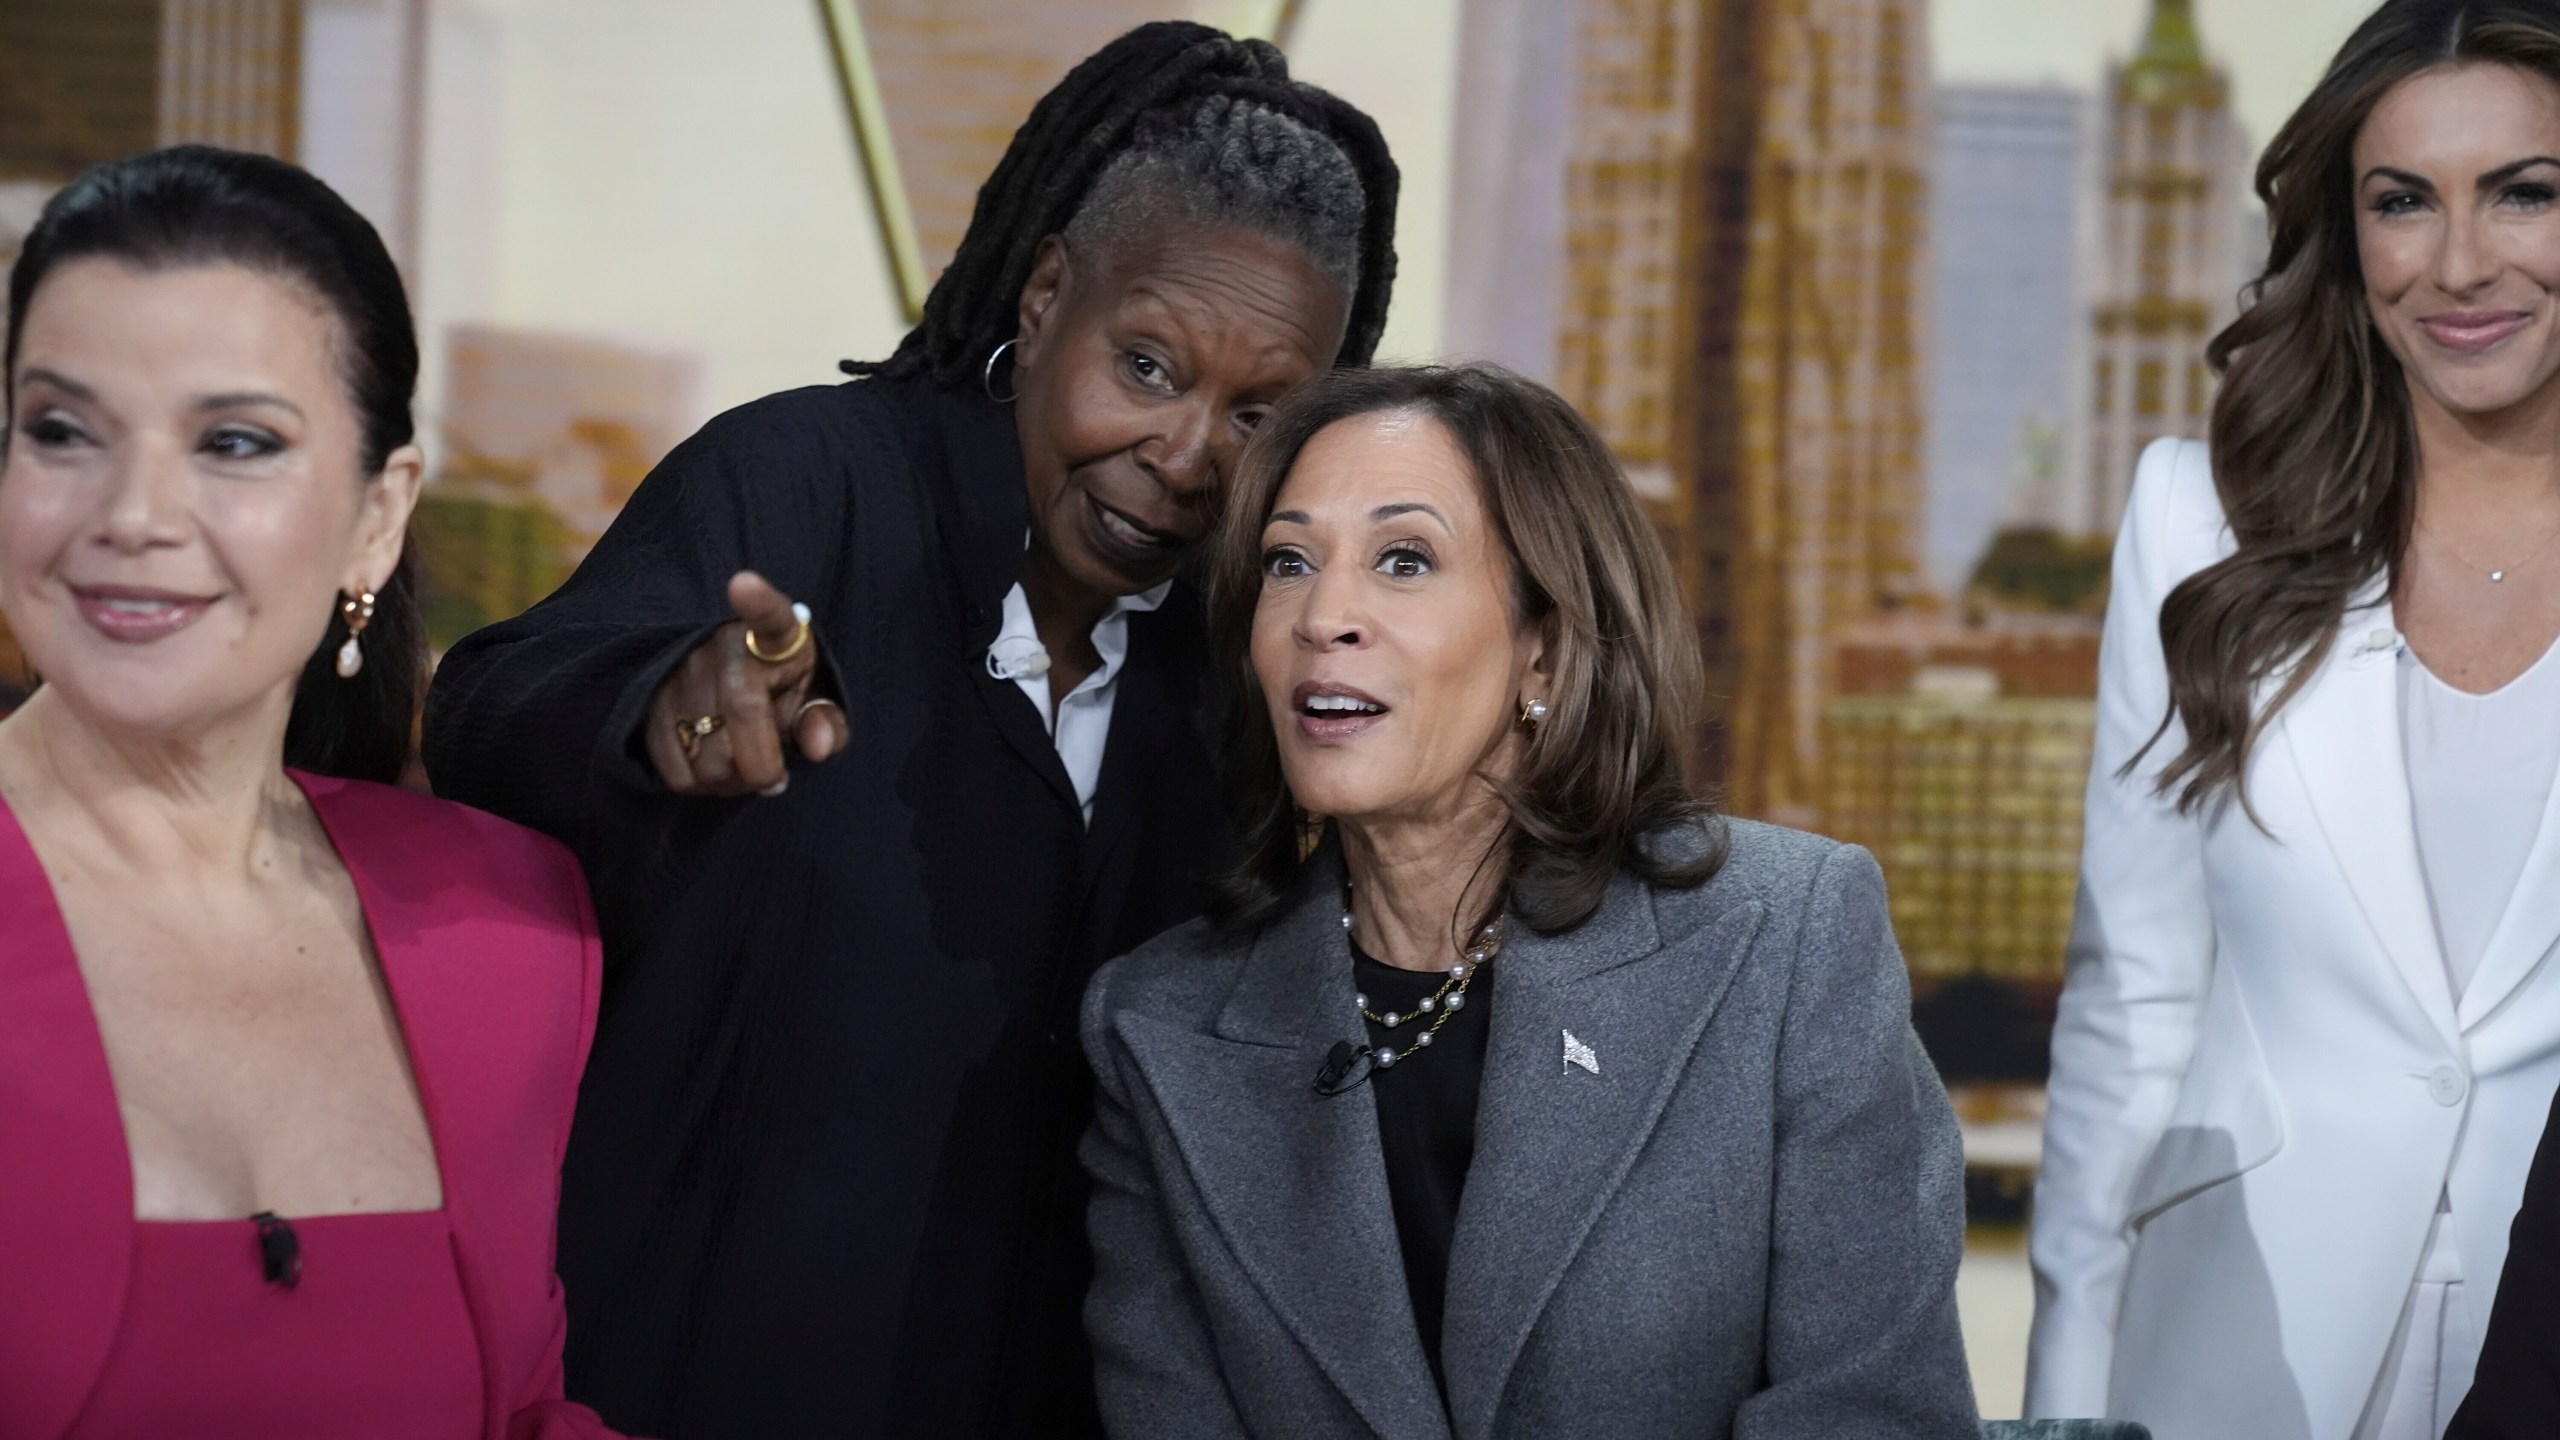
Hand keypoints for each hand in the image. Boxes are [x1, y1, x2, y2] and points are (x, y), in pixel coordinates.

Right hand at [643, 571, 848, 796]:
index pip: (768, 613)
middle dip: (761, 767)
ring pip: (704, 752)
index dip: (756, 601)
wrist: (735, 687)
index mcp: (774, 637)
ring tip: (743, 771)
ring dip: (729, 782)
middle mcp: (720, 646)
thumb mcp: (816, 703)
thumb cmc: (785, 693)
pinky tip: (713, 770)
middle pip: (740, 712)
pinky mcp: (651, 701)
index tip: (743, 584)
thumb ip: (827, 724)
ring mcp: (680, 671)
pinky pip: (673, 768)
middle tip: (773, 779)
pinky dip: (698, 787)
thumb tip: (818, 747)